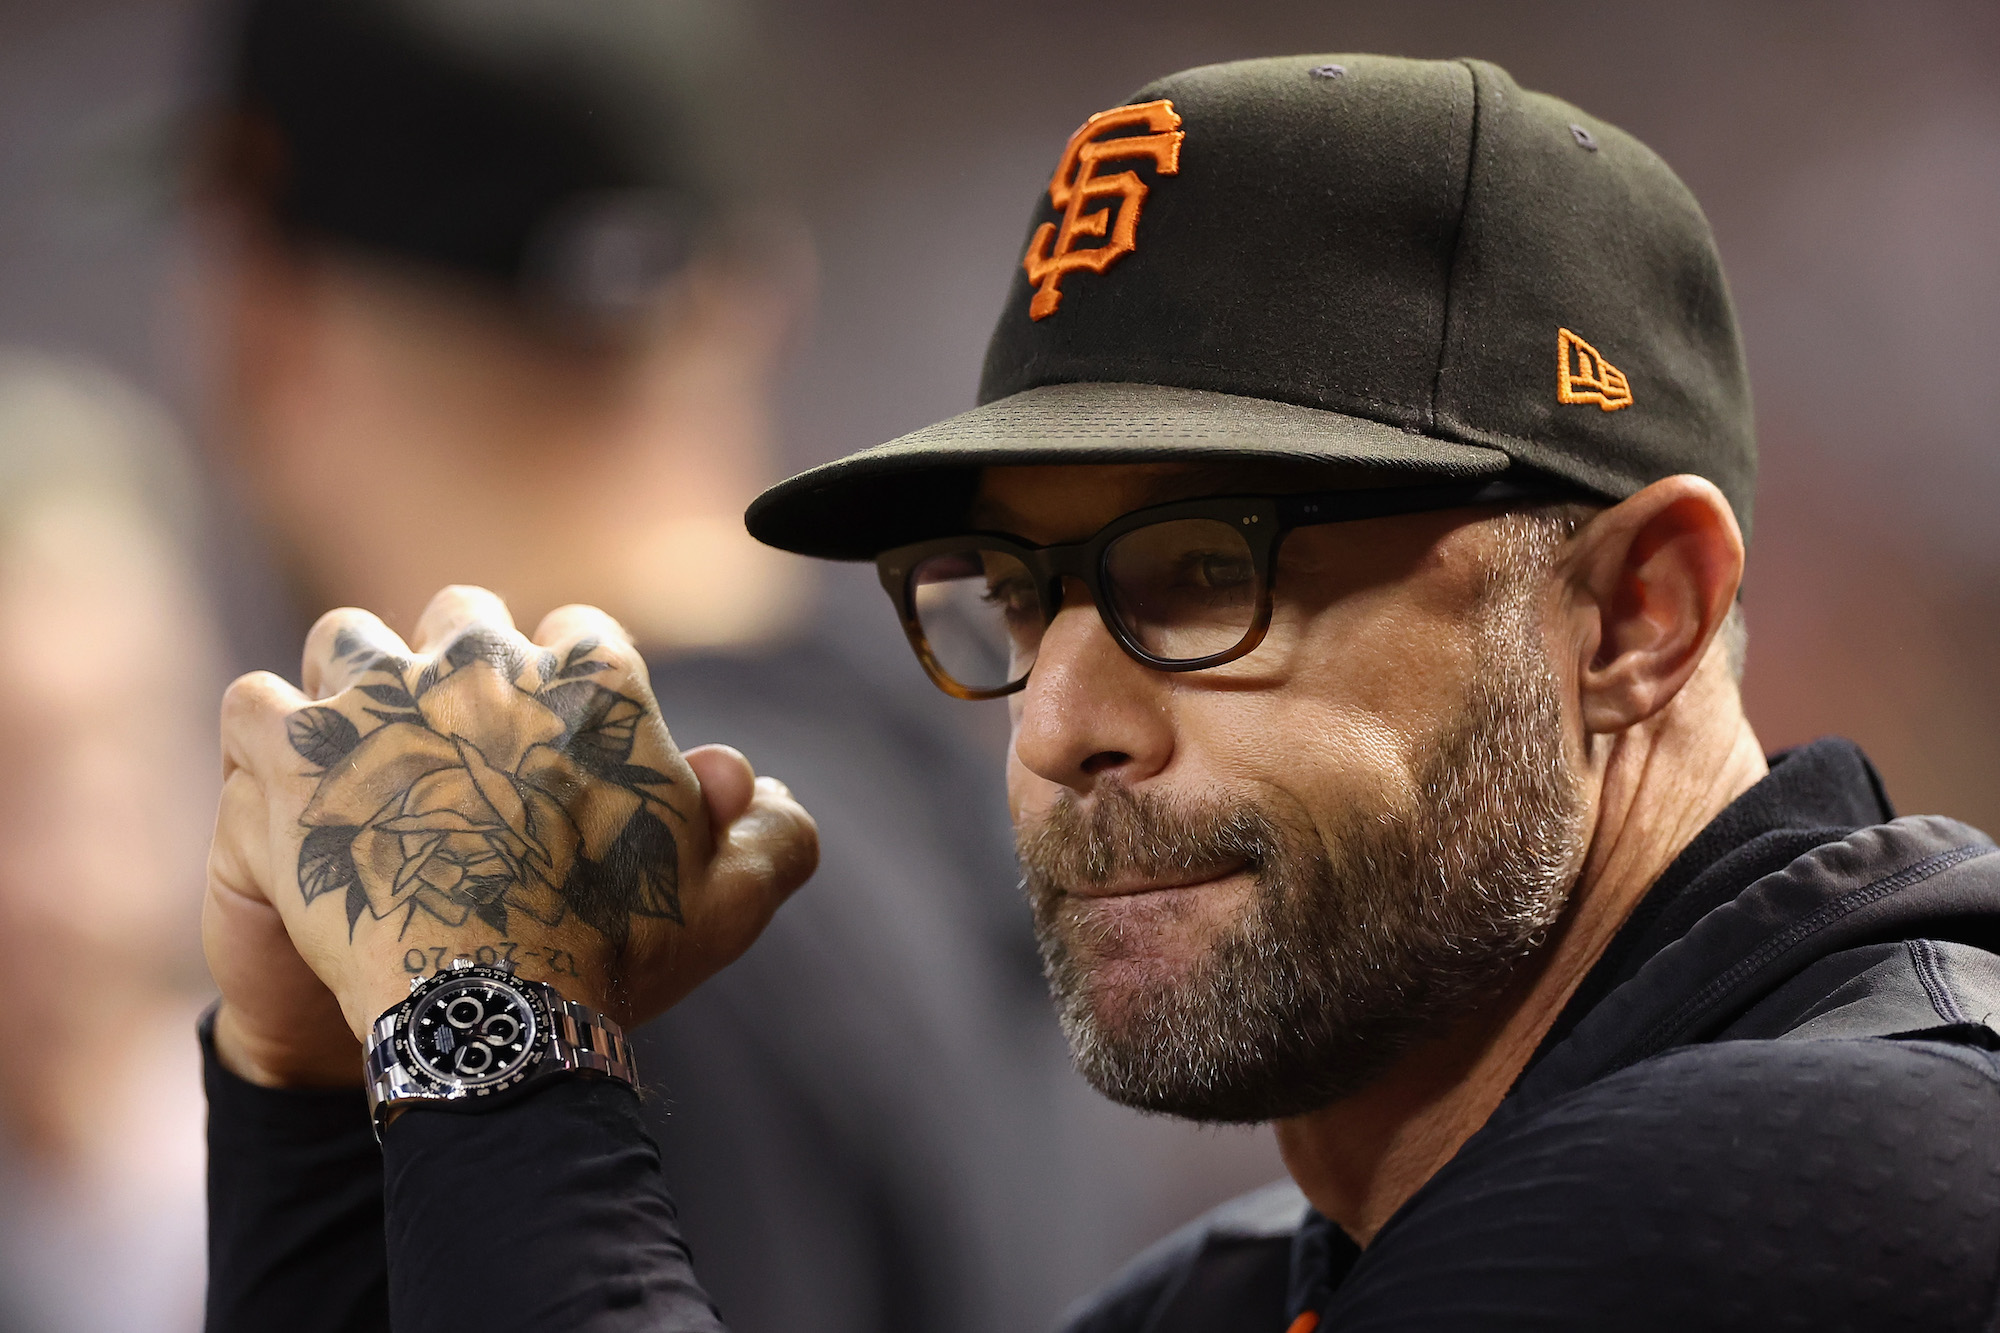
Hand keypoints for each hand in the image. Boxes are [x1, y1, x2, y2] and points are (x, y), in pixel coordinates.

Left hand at [206, 586, 818, 1073]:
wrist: (492, 1013)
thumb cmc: (617, 958)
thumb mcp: (731, 900)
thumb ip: (775, 834)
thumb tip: (759, 787)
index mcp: (594, 679)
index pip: (576, 630)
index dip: (564, 685)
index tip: (550, 740)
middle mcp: (486, 659)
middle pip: (461, 614)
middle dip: (457, 665)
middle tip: (451, 746)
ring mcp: (380, 692)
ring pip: (348, 637)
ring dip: (352, 684)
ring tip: (356, 754)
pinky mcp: (292, 745)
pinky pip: (254, 703)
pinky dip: (265, 742)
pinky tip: (284, 789)